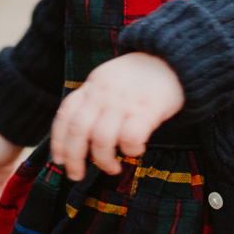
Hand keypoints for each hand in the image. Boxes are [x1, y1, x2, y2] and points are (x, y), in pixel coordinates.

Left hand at [50, 52, 185, 179]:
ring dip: (103, 160)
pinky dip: (130, 150)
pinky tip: (135, 151)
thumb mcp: (109, 80)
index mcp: (92, 86)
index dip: (58, 141)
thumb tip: (79, 137)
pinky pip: (131, 137)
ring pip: (102, 138)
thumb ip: (93, 101)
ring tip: (112, 168)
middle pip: (79, 130)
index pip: (66, 115)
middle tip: (76, 176)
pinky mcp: (148, 109)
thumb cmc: (141, 77)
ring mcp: (125, 101)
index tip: (58, 160)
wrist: (175, 57)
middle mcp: (104, 93)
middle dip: (74, 158)